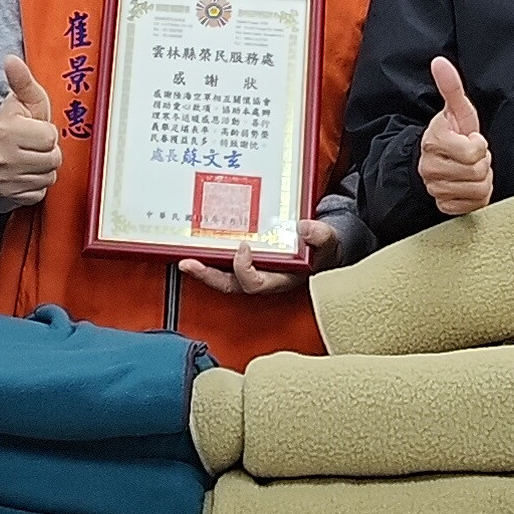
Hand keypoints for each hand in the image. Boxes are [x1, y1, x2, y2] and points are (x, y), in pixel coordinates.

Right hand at [0, 54, 63, 208]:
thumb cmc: (15, 120)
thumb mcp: (24, 98)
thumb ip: (22, 79)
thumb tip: (11, 59)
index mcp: (7, 129)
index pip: (51, 138)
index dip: (48, 132)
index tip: (35, 128)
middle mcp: (3, 156)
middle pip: (53, 160)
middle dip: (49, 151)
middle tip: (34, 144)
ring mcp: (4, 178)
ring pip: (48, 178)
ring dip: (44, 168)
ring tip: (30, 156)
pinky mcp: (7, 194)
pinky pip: (39, 193)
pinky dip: (36, 184)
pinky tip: (26, 172)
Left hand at [183, 218, 338, 297]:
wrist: (323, 249)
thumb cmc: (323, 250)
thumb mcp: (329, 242)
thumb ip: (321, 236)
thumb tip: (305, 228)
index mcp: (282, 278)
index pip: (256, 283)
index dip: (245, 269)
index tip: (243, 247)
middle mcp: (264, 279)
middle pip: (231, 285)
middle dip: (208, 277)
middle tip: (189, 264)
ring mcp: (254, 271)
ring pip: (224, 277)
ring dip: (203, 270)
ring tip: (184, 260)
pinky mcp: (247, 261)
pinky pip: (224, 264)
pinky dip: (210, 258)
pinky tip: (195, 246)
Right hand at [415, 55, 493, 216]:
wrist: (438, 159)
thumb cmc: (453, 132)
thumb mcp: (456, 109)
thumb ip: (450, 86)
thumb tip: (439, 61)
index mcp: (434, 141)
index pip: (472, 152)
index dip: (479, 145)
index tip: (471, 139)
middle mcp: (430, 167)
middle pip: (477, 172)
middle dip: (482, 162)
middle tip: (472, 155)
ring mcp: (435, 188)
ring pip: (477, 190)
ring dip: (481, 179)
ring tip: (471, 168)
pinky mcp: (443, 206)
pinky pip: (472, 205)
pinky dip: (476, 196)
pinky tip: (468, 184)